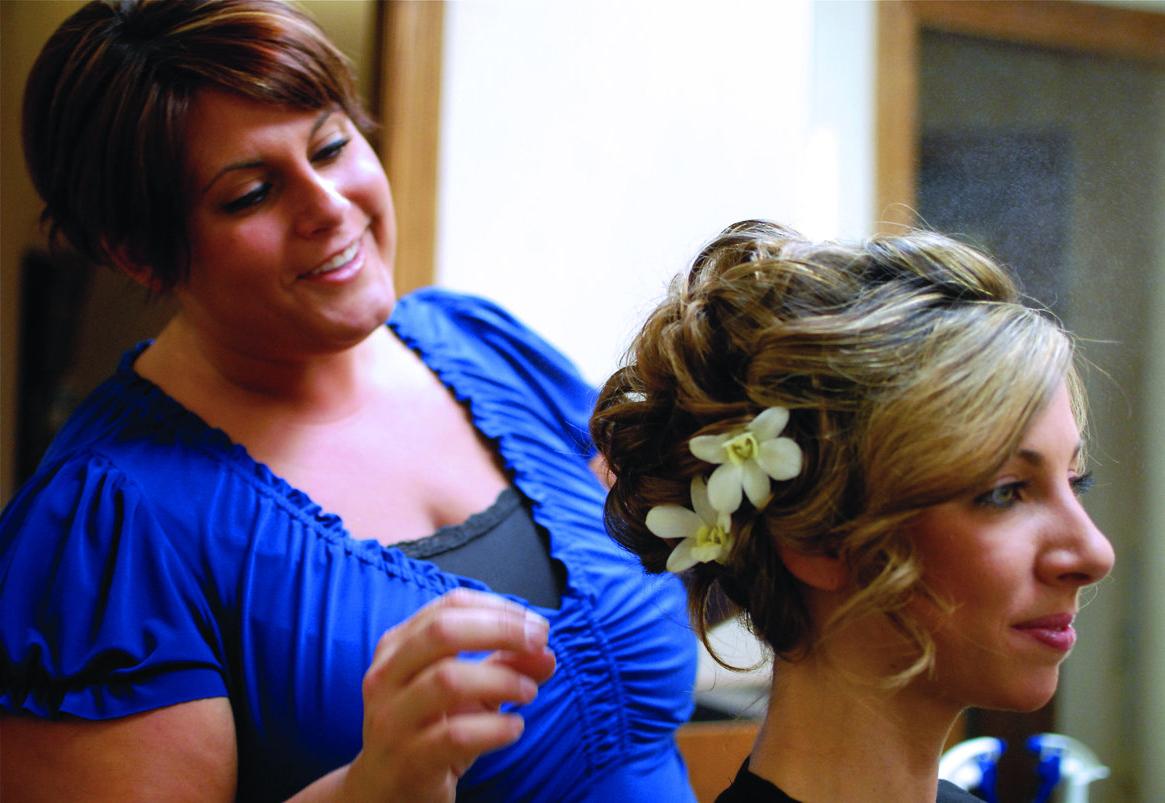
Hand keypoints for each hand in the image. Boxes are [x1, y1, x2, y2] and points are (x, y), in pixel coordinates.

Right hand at [341, 589, 555, 801]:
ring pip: (447, 680)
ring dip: (501, 680)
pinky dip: (494, 727)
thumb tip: (545, 652)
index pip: (450, 605)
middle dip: (500, 631)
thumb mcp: (469, 692)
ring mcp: (393, 718)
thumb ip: (505, 666)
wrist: (387, 792)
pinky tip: (513, 728)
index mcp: (398, 646)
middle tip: (539, 644)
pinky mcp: (408, 759)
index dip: (499, 609)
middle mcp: (387, 675)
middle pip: (443, 632)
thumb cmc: (429, 730)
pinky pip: (456, 735)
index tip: (535, 624)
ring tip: (529, 692)